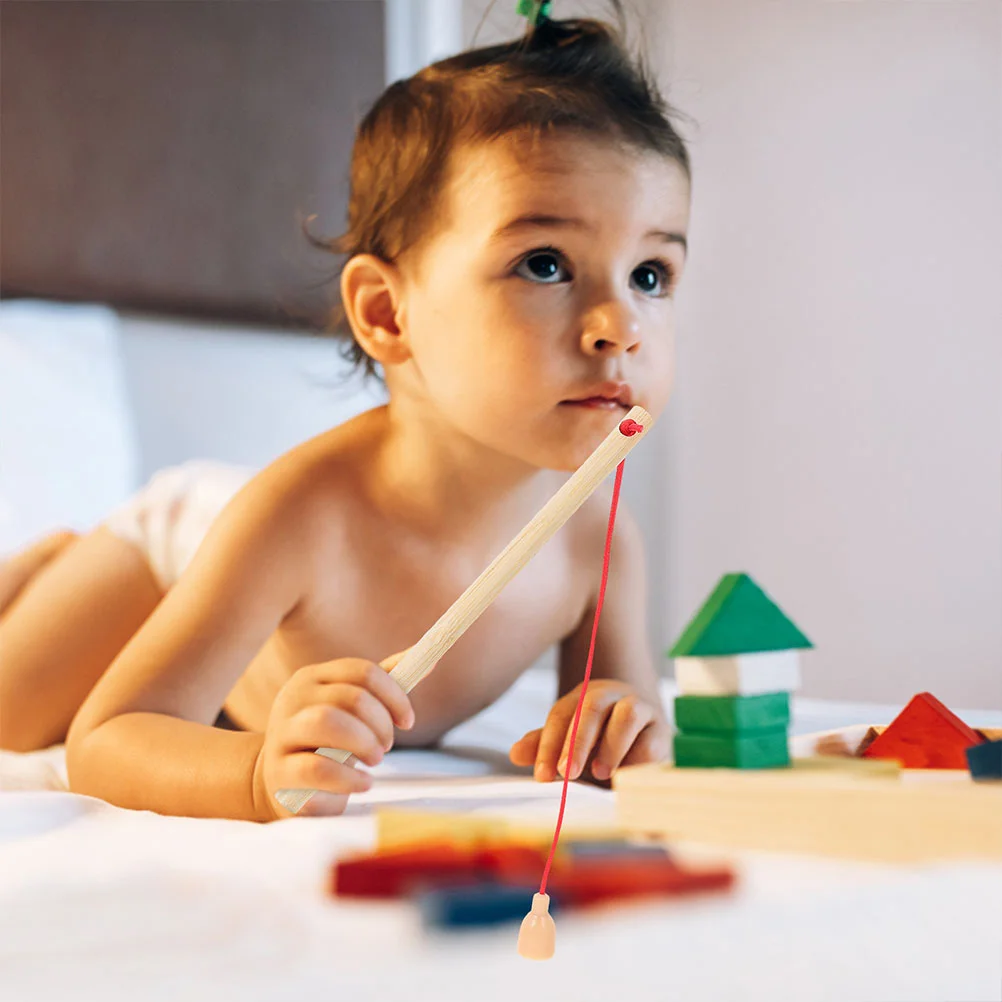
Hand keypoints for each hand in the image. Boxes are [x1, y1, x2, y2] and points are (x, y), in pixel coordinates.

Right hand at [253, 657, 414, 820]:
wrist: (284, 784)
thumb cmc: (327, 742)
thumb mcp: (352, 710)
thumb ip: (386, 684)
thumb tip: (430, 658)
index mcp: (313, 678)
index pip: (362, 671)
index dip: (394, 695)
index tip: (407, 721)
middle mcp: (293, 699)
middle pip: (352, 697)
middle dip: (381, 724)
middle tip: (387, 745)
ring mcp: (282, 733)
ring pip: (327, 722)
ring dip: (364, 742)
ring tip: (375, 760)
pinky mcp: (278, 772)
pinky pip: (317, 768)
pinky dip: (350, 777)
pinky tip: (363, 783)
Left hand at [509, 680, 669, 782]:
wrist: (644, 742)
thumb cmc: (600, 742)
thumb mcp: (569, 743)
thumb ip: (545, 745)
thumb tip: (515, 753)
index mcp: (584, 697)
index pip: (562, 714)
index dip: (549, 744)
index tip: (541, 775)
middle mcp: (612, 696)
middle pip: (592, 708)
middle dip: (577, 742)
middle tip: (566, 773)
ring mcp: (641, 709)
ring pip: (627, 714)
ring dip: (610, 746)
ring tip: (598, 773)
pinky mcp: (663, 731)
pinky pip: (652, 741)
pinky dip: (637, 761)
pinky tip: (624, 780)